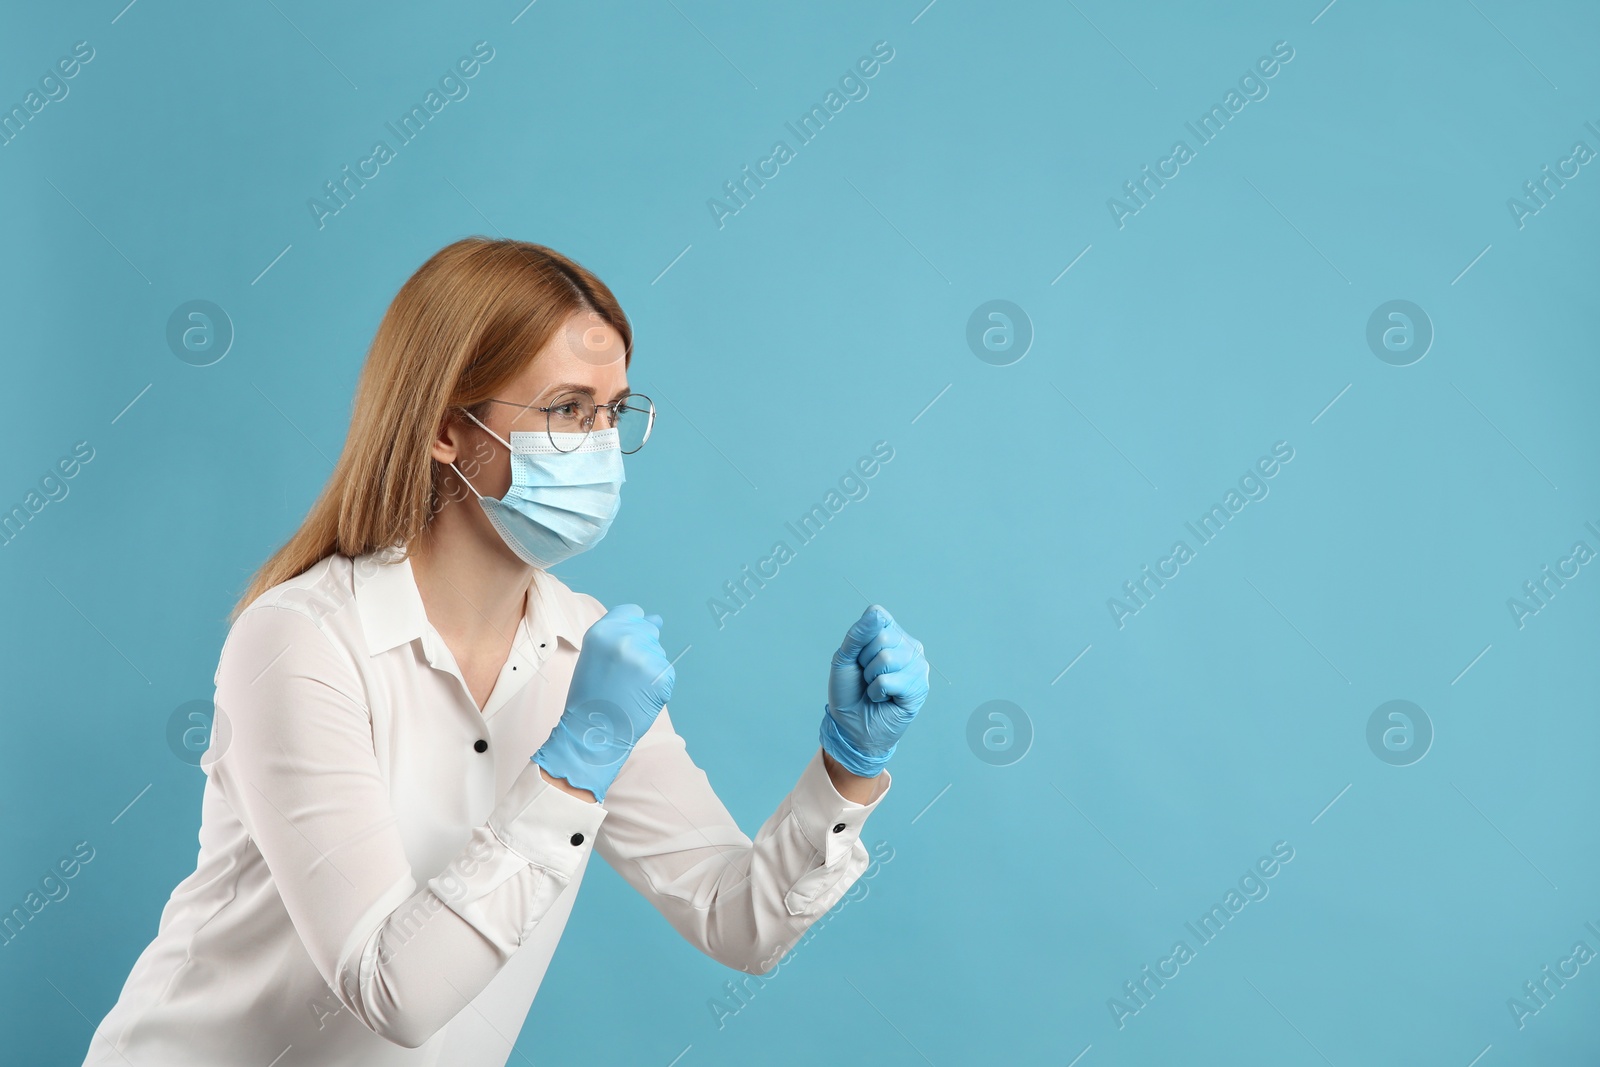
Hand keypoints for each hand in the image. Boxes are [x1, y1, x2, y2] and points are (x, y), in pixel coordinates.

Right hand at [533, 604, 673, 802]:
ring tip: (628, 687)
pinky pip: (667, 672)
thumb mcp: (596, 656)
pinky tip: (640, 696)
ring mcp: (645, 656)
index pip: (632, 612)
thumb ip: (622, 634)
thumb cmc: (591, 695)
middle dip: (641, 648)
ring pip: (658, 652)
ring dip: (650, 667)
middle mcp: (625, 639)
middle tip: (623, 675)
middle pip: (649, 630)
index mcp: (602, 631)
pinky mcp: (662, 674)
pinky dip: (658, 684)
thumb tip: (657, 619)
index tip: (625, 646)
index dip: (631, 628)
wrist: (593, 732)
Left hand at [818, 605, 928, 777]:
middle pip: (882, 637)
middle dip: (864, 661)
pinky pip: (889, 680)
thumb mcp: (845, 657)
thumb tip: (876, 611)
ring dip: (871, 678)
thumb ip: (859, 633)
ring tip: (875, 688)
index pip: (878, 617)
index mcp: (893, 634)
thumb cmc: (849, 691)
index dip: (860, 639)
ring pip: (887, 659)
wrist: (851, 725)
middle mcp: (909, 646)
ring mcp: (917, 666)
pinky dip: (877, 692)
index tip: (858, 657)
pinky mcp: (920, 687)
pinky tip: (883, 699)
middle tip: (867, 677)